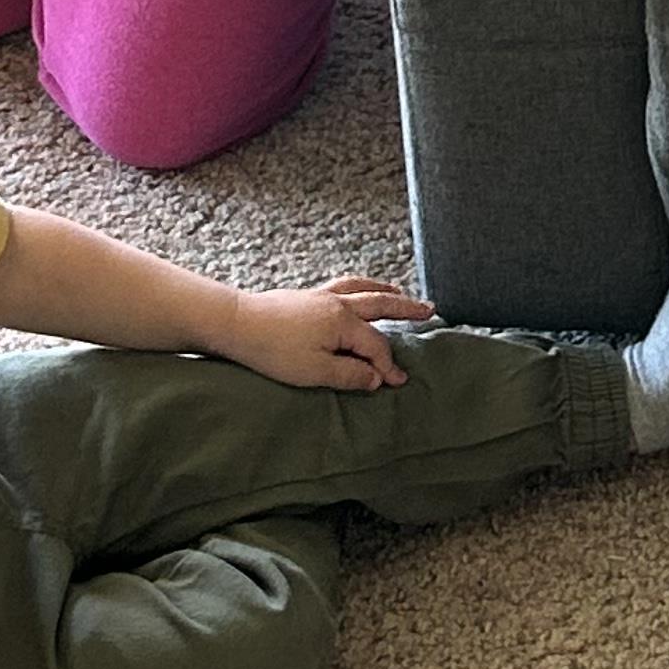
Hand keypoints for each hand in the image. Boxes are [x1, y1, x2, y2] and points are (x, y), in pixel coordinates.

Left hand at [220, 278, 437, 387]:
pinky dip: (361, 286)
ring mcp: (323, 296)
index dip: (388, 366)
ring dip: (385, 292)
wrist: (237, 323)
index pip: (376, 346)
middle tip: (430, 310)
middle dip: (407, 309)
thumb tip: (376, 378)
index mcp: (343, 322)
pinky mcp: (308, 295)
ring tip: (400, 293)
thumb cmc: (274, 351)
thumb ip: (349, 376)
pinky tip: (359, 291)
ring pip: (363, 289)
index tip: (397, 383)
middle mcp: (339, 303)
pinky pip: (345, 285)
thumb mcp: (314, 372)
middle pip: (381, 304)